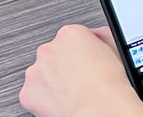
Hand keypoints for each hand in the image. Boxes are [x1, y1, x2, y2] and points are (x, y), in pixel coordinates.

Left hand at [20, 25, 142, 116]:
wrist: (99, 108)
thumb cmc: (109, 82)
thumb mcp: (114, 47)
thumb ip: (100, 36)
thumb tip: (95, 36)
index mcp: (70, 34)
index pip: (72, 37)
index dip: (81, 50)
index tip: (86, 60)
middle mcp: (49, 49)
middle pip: (54, 54)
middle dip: (64, 65)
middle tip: (80, 78)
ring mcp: (35, 71)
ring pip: (42, 74)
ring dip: (53, 81)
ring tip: (73, 92)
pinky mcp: (28, 93)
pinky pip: (34, 93)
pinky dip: (45, 98)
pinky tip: (63, 101)